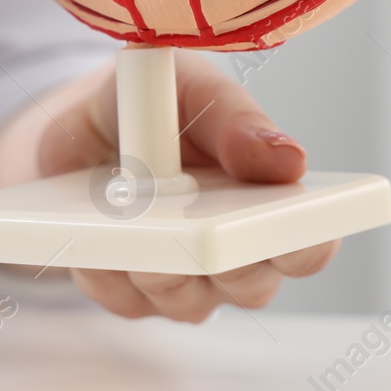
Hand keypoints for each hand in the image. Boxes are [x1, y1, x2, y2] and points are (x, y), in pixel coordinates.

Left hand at [36, 51, 337, 320]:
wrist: (81, 122)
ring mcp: (184, 283)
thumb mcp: (193, 89)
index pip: (309, 244)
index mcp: (269, 203)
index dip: (306, 242)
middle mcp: (235, 256)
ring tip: (130, 222)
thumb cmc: (155, 105)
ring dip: (157, 262)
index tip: (282, 224)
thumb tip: (288, 160)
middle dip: (223, 258)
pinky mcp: (127, 294)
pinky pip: (122, 298)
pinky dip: (106, 267)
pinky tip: (91, 234)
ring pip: (184, 301)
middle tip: (198, 229)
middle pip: (250, 286)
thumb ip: (236, 119)